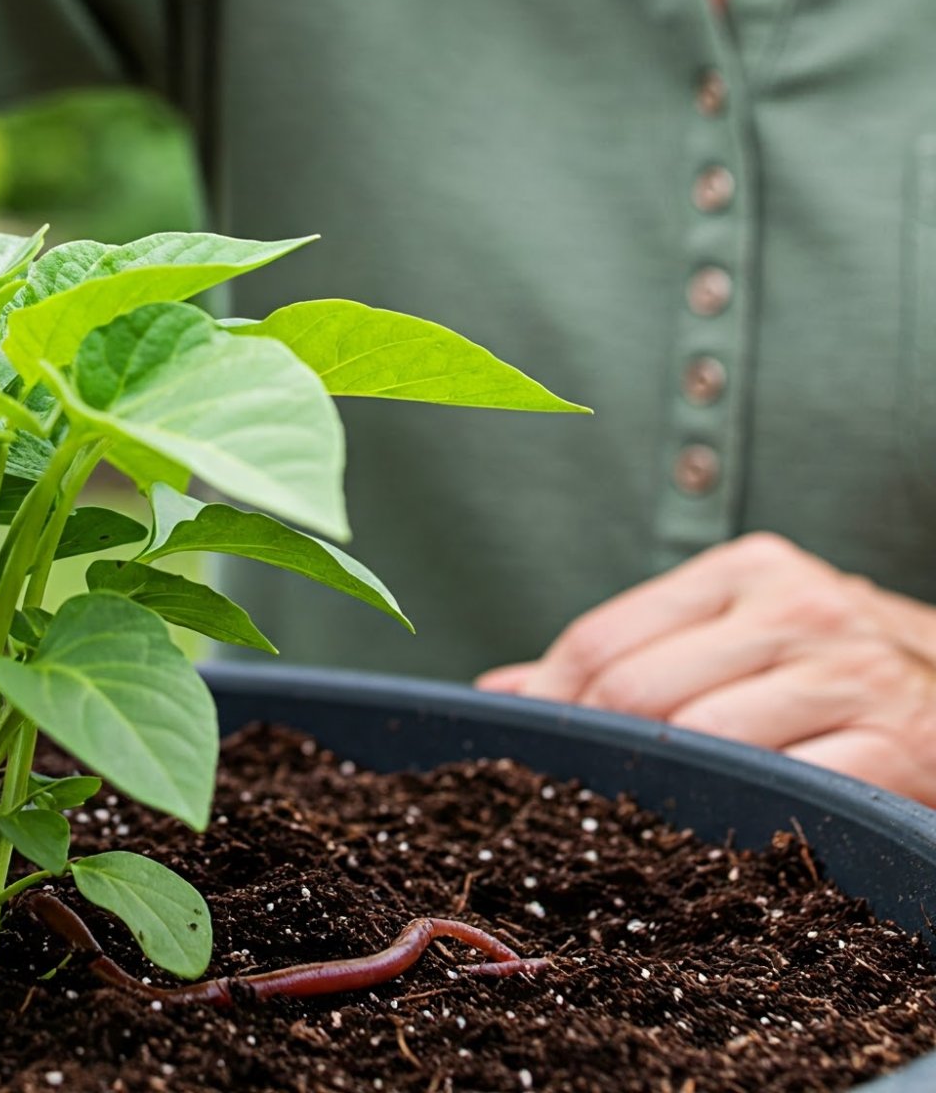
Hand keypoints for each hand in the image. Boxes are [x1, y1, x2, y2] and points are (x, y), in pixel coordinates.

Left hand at [477, 532, 935, 804]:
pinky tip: (725, 830)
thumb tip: (502, 691)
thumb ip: (631, 653)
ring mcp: (851, 674)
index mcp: (747, 570)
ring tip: (647, 815)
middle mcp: (798, 608)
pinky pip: (785, 789)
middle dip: (597, 750)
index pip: (606, 637)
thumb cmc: (830, 668)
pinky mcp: (897, 746)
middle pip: (639, 691)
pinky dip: (741, 816)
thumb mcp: (739, 632)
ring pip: (701, 741)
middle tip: (581, 794)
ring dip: (663, 789)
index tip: (534, 747)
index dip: (553, 700)